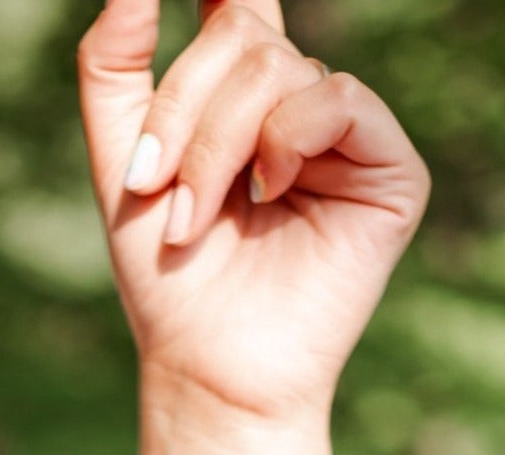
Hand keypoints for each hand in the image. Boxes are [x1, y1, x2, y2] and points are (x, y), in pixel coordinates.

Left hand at [77, 0, 429, 427]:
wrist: (208, 367)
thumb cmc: (167, 281)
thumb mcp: (120, 164)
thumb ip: (114, 68)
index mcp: (241, 102)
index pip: (234, 8)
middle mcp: (298, 109)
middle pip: (243, 36)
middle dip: (183, 111)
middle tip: (154, 187)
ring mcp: (347, 138)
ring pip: (282, 69)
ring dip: (219, 144)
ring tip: (194, 220)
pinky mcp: (390, 172)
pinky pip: (338, 100)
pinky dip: (288, 139)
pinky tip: (269, 194)